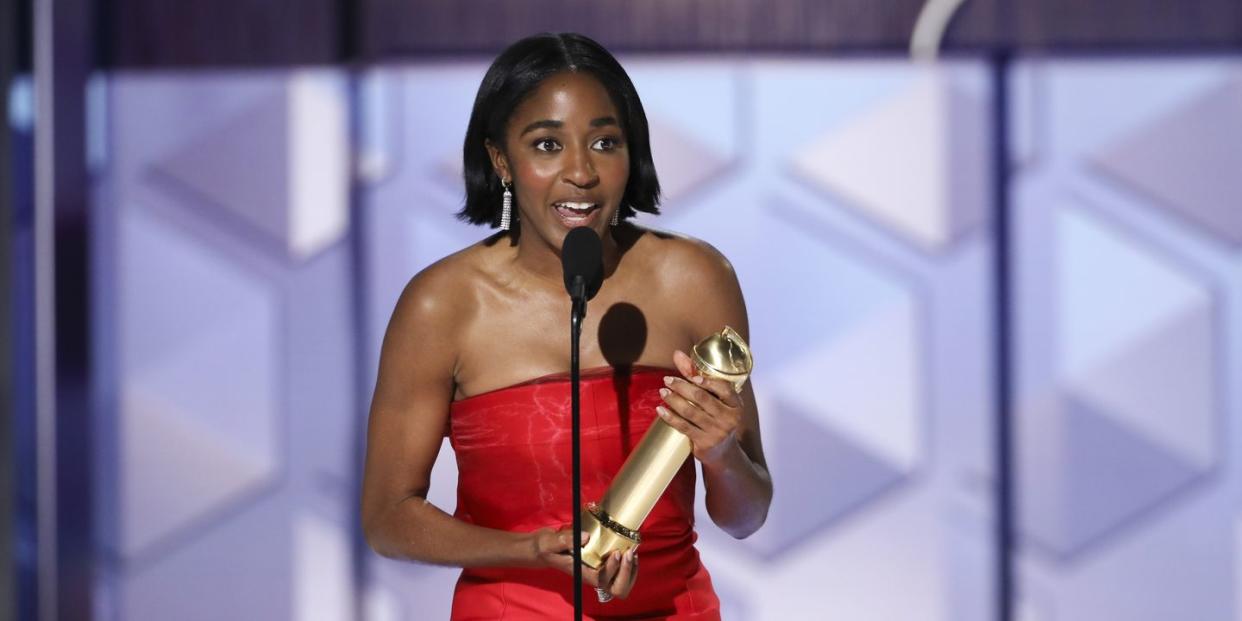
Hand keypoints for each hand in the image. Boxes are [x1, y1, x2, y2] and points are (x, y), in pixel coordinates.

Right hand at [531, 527, 638, 598]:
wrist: (543, 549)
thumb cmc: (545, 547)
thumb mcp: (549, 543)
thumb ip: (564, 540)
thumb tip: (586, 537)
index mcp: (581, 573)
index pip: (601, 580)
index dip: (613, 569)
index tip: (617, 552)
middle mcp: (592, 575)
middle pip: (615, 588)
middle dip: (626, 573)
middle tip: (628, 553)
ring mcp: (598, 572)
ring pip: (621, 583)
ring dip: (630, 570)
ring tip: (631, 552)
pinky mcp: (601, 565)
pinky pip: (620, 573)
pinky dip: (628, 565)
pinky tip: (628, 550)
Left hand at [657, 349, 745, 466]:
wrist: (723, 452)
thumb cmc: (716, 418)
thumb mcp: (715, 399)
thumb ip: (697, 375)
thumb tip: (677, 354)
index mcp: (736, 404)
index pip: (724, 388)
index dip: (707, 380)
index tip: (691, 376)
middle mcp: (729, 418)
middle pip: (702, 397)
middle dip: (682, 387)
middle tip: (667, 380)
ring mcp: (717, 431)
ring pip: (691, 411)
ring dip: (674, 400)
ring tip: (662, 392)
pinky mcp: (704, 443)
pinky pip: (684, 426)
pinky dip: (670, 417)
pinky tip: (660, 410)